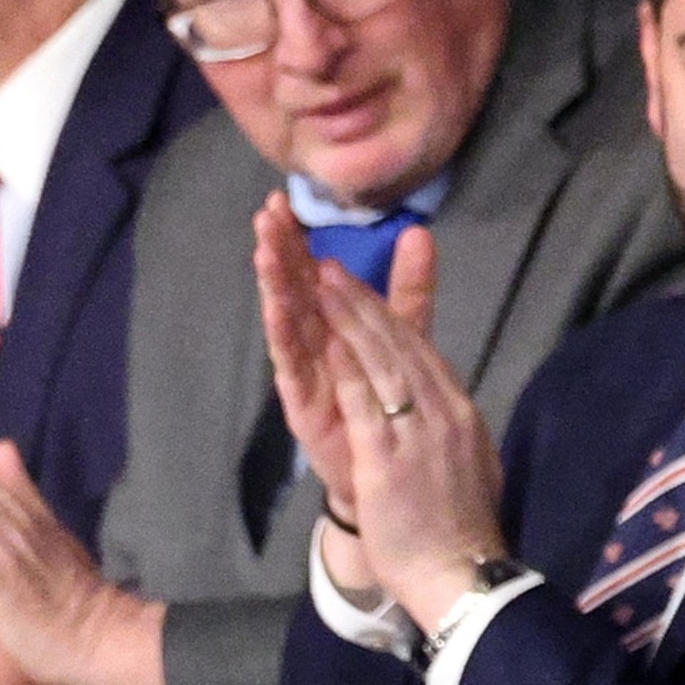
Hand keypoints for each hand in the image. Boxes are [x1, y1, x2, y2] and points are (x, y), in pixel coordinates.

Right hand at [254, 192, 437, 529]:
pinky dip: (285, 334)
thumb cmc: (391, 412)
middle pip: (296, 291)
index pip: (313, 276)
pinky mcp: (306, 406)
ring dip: (275, 284)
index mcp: (337, 329)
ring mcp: (309, 376)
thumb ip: (409, 291)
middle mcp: (317, 348)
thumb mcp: (406, 339)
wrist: (397, 482)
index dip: (300, 240)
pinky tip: (276, 305)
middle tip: (266, 213)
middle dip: (281, 251)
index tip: (284, 202)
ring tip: (265, 247)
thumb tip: (419, 233)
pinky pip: (293, 365)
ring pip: (289, 320)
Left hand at [312, 261, 507, 628]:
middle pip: (399, 342)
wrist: (462, 574)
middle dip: (360, 299)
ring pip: (382, 360)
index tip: (355, 282)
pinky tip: (323, 338)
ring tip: (319, 279)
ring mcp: (419, 431)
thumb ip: (446, 427)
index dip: (384, 312)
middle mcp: (442, 410)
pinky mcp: (391, 458)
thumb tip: (440, 407)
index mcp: (457, 410)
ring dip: (349, 315)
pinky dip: (345, 365)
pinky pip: (366, 402)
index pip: (419, 348)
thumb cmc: (454, 526)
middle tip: (327, 262)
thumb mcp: (461, 461)